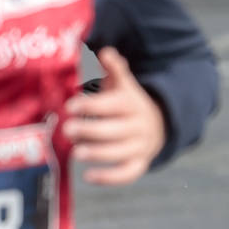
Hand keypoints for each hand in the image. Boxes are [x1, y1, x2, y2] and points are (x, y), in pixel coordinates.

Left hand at [62, 48, 165, 185]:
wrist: (159, 124)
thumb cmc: (128, 103)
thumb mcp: (123, 85)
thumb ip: (112, 69)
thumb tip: (105, 52)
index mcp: (132, 103)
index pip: (112, 105)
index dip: (92, 105)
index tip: (71, 106)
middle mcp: (138, 125)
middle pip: (115, 130)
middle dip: (90, 130)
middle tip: (68, 129)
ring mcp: (140, 145)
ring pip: (120, 152)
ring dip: (98, 153)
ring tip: (77, 153)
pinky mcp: (139, 163)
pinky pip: (127, 173)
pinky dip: (109, 177)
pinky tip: (88, 176)